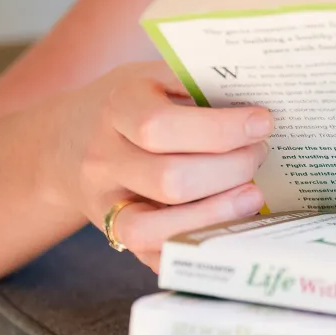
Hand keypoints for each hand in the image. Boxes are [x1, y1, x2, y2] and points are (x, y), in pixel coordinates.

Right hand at [48, 61, 272, 271]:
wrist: (71, 140)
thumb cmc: (136, 104)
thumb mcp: (158, 76)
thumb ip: (200, 83)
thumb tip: (263, 98)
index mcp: (116, 109)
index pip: (162, 126)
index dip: (222, 128)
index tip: (263, 123)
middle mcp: (103, 161)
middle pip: (170, 179)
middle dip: (231, 169)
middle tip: (259, 154)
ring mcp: (105, 204)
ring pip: (154, 228)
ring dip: (216, 214)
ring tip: (254, 195)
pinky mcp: (118, 238)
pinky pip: (155, 258)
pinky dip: (197, 247)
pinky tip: (233, 226)